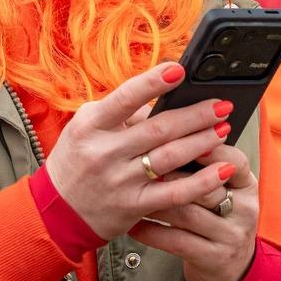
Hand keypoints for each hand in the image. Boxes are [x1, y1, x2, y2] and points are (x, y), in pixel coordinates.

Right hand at [44, 62, 237, 239]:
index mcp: (91, 125)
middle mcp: (104, 152)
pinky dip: (202, 182)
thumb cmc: (77, 160)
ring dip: (202, 141)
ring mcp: (119, 181)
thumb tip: (162, 96)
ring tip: (224, 128)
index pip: (124, 98)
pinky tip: (223, 170)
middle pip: (158, 129)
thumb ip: (119, 112)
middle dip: (195, 115)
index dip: (153, 83)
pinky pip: (174, 193)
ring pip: (170, 157)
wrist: (56, 211)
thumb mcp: (85, 128)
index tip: (179, 70)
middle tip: (221, 105)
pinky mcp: (133, 206)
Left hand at [134, 143, 259, 280]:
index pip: (235, 160)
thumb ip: (202, 164)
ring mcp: (230, 236)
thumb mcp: (222, 189)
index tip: (179, 136)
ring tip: (131, 190)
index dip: (209, 148)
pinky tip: (133, 224)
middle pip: (207, 186)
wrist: (231, 267)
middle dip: (173, 173)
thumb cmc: (216, 217)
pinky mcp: (213, 259)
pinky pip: (176, 241)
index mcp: (247, 185)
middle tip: (142, 162)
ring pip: (188, 213)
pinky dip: (152, 231)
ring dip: (156, 201)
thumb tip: (167, 128)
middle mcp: (244, 209)